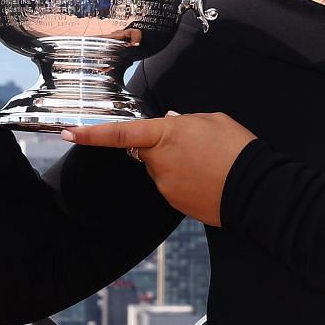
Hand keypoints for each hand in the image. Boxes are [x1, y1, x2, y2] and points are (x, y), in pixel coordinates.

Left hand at [63, 111, 255, 226]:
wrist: (256, 189)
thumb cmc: (237, 150)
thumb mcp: (211, 120)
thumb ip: (184, 122)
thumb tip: (172, 126)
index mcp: (165, 134)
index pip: (119, 133)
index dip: (91, 133)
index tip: (68, 132)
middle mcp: (158, 162)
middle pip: (146, 150)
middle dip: (163, 146)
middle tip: (195, 145)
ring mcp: (165, 185)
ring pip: (160, 169)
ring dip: (176, 164)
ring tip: (207, 163)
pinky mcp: (175, 204)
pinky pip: (173, 186)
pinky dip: (186, 180)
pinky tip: (207, 178)